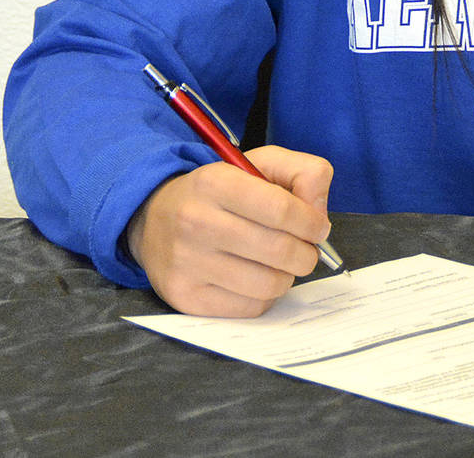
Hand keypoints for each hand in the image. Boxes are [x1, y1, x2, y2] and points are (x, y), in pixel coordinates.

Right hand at [124, 146, 333, 316]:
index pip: (282, 209)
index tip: (317, 228)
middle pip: (279, 250)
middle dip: (306, 254)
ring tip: (279, 264)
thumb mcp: (256, 165)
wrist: (153, 219)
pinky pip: (250, 308)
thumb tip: (319, 212)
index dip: (312, 223)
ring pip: (268, 284)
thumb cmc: (218, 194)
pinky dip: (265, 296)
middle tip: (304, 250)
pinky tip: (255, 278)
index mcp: (215, 182)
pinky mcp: (185, 297)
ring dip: (287, 276)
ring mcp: (186, 263)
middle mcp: (195, 221)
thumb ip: (301, 172)